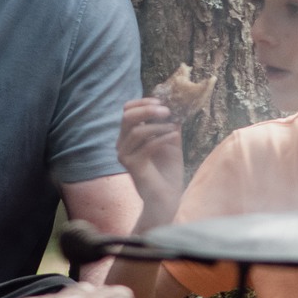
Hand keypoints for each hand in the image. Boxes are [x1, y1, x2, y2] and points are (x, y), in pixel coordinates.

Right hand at [118, 97, 184, 223]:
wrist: (167, 196)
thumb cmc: (168, 169)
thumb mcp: (170, 139)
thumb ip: (169, 122)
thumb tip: (176, 102)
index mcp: (128, 135)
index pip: (127, 110)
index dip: (143, 102)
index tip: (163, 101)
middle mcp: (122, 144)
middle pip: (127, 117)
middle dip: (148, 110)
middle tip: (167, 111)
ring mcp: (124, 155)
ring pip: (136, 131)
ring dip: (158, 126)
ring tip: (174, 128)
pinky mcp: (131, 166)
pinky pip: (146, 146)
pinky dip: (162, 139)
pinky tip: (175, 137)